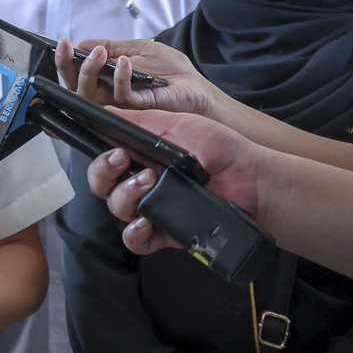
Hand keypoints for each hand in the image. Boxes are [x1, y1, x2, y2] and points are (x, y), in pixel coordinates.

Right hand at [56, 39, 220, 117]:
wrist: (197, 88)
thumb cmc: (171, 71)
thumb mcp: (138, 48)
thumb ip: (111, 46)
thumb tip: (82, 43)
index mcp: (104, 80)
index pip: (76, 73)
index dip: (64, 61)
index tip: (61, 43)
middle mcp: (106, 95)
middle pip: (74, 86)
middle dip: (66, 66)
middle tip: (70, 48)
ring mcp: (119, 105)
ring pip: (88, 95)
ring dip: (89, 70)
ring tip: (99, 53)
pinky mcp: (136, 110)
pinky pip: (119, 96)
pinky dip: (120, 77)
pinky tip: (125, 63)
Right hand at [85, 108, 261, 255]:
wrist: (252, 179)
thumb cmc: (220, 148)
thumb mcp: (179, 124)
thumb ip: (141, 121)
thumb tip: (104, 113)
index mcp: (140, 155)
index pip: (104, 158)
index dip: (101, 156)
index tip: (114, 149)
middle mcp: (140, 182)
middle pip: (101, 185)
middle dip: (104, 173)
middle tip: (122, 160)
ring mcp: (150, 207)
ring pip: (116, 209)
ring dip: (124, 196)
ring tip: (149, 182)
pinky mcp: (163, 231)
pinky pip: (135, 240)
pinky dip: (134, 232)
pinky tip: (144, 221)